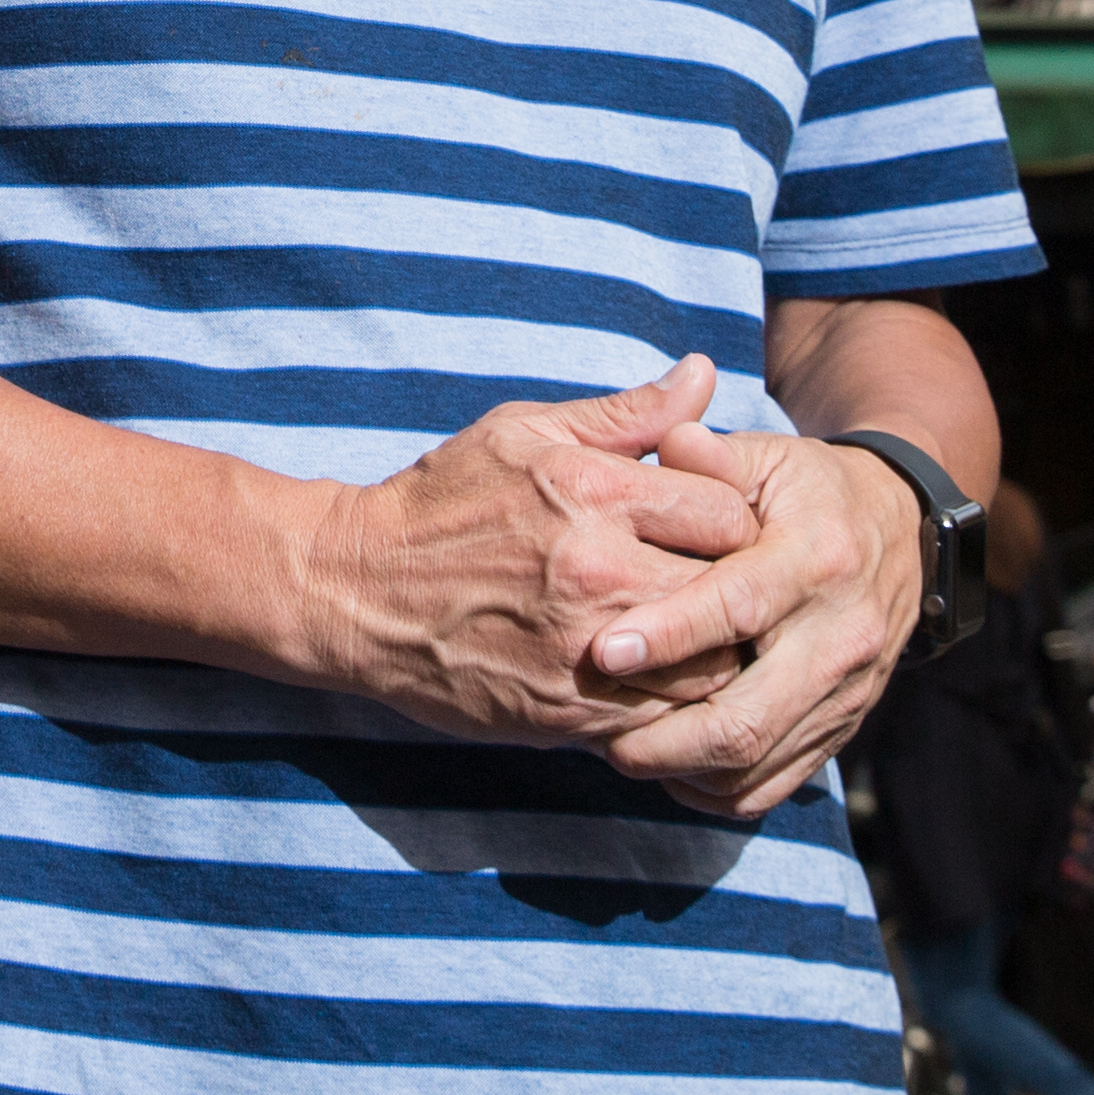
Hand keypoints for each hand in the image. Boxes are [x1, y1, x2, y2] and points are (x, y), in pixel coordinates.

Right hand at [294, 357, 766, 748]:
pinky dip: (673, 704)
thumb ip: (625, 413)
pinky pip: (662, 721)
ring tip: (701, 637)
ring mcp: (583, 648)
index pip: (728, 511)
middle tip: (728, 588)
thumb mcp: (524, 432)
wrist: (354, 593)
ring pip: (711, 667)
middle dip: (739, 590)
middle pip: (731, 591)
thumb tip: (703, 373)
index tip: (718, 530)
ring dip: (716, 654)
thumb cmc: (443, 502)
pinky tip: (658, 679)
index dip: (736, 521)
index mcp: (592, 491)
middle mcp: (596, 570)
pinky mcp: (567, 713)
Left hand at [577, 435, 927, 819]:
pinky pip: (776, 782)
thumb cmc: (809, 489)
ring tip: (621, 753)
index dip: (671, 633)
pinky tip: (670, 768)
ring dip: (685, 767)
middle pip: (751, 713)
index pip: (739, 606)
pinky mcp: (843, 725)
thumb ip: (714, 457)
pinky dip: (718, 788)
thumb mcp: (769, 457)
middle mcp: (838, 633)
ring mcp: (846, 689)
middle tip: (600, 734)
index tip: (604, 651)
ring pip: (760, 759)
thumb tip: (671, 442)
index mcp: (816, 558)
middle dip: (667, 736)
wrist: (901, 531)